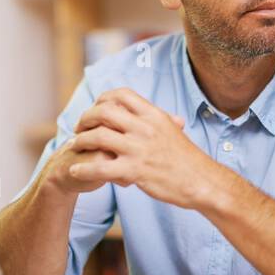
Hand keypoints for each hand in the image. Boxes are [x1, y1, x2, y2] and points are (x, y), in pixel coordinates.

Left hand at [62, 88, 216, 209]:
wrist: (200, 180)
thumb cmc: (187, 158)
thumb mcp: (173, 131)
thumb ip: (161, 121)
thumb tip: (159, 115)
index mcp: (154, 115)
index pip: (122, 94)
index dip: (103, 98)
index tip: (95, 108)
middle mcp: (145, 127)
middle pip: (105, 111)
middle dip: (86, 118)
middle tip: (79, 128)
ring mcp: (139, 148)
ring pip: (98, 136)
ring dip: (80, 141)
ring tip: (74, 147)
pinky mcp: (134, 170)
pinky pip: (99, 167)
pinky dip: (82, 169)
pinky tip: (75, 171)